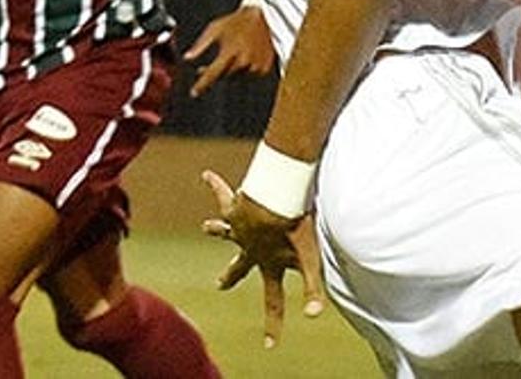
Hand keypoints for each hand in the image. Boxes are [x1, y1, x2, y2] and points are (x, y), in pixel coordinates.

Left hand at [186, 5, 276, 96]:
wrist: (262, 17)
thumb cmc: (236, 22)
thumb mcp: (215, 29)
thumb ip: (200, 45)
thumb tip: (187, 57)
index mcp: (230, 52)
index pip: (212, 74)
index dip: (202, 85)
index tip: (194, 92)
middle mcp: (244, 61)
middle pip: (224, 77)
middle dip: (215, 73)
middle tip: (209, 66)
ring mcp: (256, 66)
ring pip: (236, 77)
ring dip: (230, 70)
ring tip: (233, 54)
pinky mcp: (264, 68)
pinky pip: (249, 75)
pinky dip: (244, 70)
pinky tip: (245, 56)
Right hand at [202, 170, 326, 347]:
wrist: (276, 197)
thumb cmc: (295, 226)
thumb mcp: (309, 258)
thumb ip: (314, 288)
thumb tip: (314, 316)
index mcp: (269, 263)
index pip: (273, 299)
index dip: (274, 323)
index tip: (269, 345)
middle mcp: (249, 248)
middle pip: (239, 266)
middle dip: (231, 275)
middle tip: (220, 285)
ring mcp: (240, 227)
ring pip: (224, 230)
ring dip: (215, 228)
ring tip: (206, 226)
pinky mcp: (237, 205)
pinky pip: (223, 193)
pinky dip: (214, 184)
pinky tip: (206, 175)